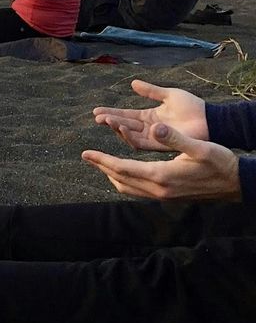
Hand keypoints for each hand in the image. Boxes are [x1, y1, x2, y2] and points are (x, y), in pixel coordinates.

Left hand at [82, 123, 240, 200]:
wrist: (238, 183)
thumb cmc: (220, 162)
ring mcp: (164, 196)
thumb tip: (155, 126)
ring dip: (113, 175)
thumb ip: (176, 137)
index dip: (102, 160)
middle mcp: (159, 189)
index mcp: (162, 176)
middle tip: (87, 156)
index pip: (122, 169)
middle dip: (102, 167)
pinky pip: (139, 190)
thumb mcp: (200, 146)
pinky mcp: (169, 196)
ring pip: (129, 188)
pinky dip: (126, 180)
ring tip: (102, 163)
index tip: (85, 154)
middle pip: (121, 179)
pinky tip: (126, 172)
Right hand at [92, 79, 208, 148]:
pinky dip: (131, 136)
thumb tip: (133, 83)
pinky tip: (123, 128)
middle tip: (97, 117)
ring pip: (130, 135)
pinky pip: (141, 143)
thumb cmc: (193, 107)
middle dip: (110, 121)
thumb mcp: (169, 95)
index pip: (126, 115)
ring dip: (117, 129)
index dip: (112, 113)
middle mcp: (149, 128)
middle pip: (125, 125)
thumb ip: (151, 91)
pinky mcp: (161, 144)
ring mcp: (155, 137)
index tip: (95, 110)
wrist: (210, 120)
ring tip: (106, 121)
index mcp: (150, 116)